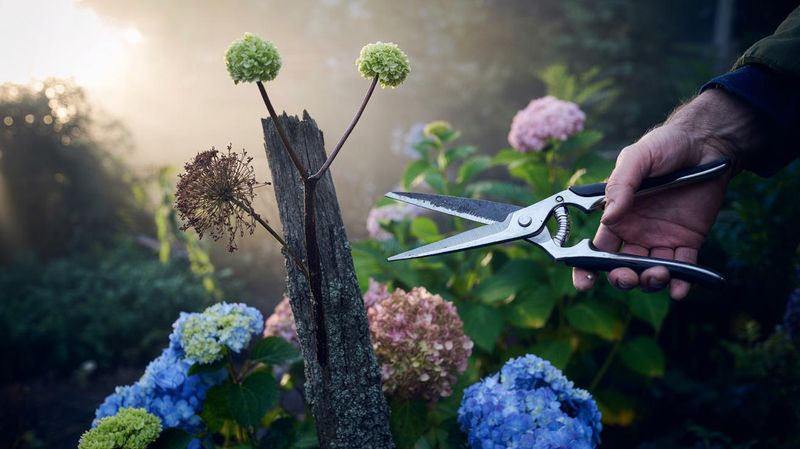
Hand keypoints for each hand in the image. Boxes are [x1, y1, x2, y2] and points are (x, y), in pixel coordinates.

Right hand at [572, 89, 764, 298]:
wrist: (706, 143)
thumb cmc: (666, 146)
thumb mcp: (637, 157)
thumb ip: (621, 184)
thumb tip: (608, 218)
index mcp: (617, 216)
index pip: (596, 249)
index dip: (586, 268)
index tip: (583, 284)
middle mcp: (636, 232)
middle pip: (622, 267)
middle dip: (622, 279)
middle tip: (628, 277)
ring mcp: (662, 239)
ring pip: (651, 271)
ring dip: (650, 281)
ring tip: (659, 273)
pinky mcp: (689, 241)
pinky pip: (683, 268)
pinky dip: (681, 283)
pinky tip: (678, 289)